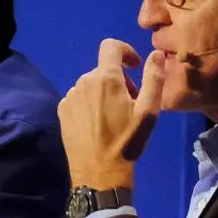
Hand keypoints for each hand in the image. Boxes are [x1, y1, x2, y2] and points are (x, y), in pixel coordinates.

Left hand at [58, 39, 166, 190]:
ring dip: (104, 92)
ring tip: (114, 116)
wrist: (99, 172)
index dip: (125, 51)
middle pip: (103, 69)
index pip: (110, 46)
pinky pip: (79, 98)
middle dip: (119, 80)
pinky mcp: (62, 111)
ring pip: (91, 84)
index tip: (135, 66)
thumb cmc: (128, 141)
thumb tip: (155, 54)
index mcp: (105, 78)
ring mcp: (69, 97)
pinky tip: (98, 123)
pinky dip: (90, 103)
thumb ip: (154, 78)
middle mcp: (83, 82)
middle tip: (130, 102)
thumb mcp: (149, 110)